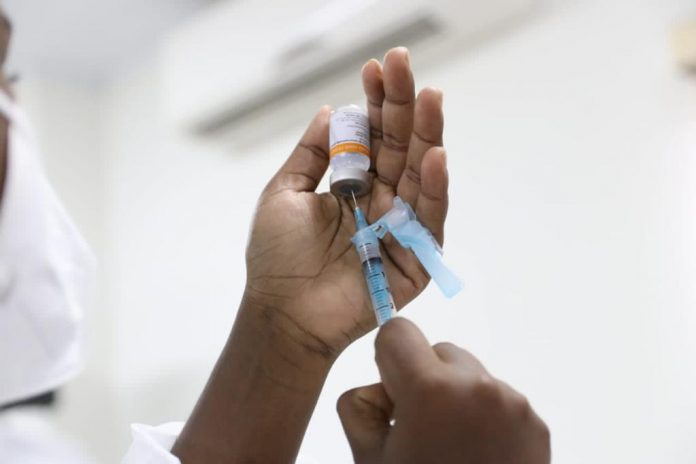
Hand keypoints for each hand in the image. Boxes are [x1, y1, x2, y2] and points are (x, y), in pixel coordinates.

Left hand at [244, 47, 447, 358]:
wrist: (282, 314)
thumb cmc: (278, 259)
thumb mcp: (284, 193)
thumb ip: (311, 155)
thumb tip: (329, 111)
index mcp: (353, 186)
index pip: (372, 137)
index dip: (374, 103)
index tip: (375, 68)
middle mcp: (381, 201)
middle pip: (400, 147)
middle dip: (403, 106)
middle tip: (404, 63)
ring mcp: (400, 228)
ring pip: (420, 176)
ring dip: (426, 136)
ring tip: (430, 97)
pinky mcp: (415, 260)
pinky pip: (429, 221)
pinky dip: (434, 190)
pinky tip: (435, 156)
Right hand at [338, 318, 550, 463]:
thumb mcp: (368, 458)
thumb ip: (361, 405)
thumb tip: (385, 387)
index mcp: (431, 390)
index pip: (398, 331)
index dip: (387, 360)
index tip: (392, 396)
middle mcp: (478, 385)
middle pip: (438, 350)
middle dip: (424, 378)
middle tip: (420, 428)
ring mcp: (513, 403)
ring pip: (470, 373)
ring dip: (455, 395)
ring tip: (453, 445)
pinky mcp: (535, 422)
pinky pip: (498, 398)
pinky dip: (484, 416)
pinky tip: (479, 454)